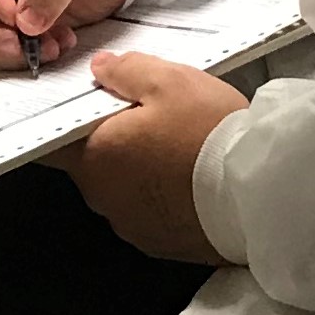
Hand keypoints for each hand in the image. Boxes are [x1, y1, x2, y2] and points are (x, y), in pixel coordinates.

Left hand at [54, 51, 247, 264]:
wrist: (261, 194)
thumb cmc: (209, 133)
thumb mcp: (170, 81)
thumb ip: (127, 70)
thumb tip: (101, 69)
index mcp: (94, 157)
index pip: (53, 140)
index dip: (70, 120)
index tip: (93, 106)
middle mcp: (103, 199)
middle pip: (94, 162)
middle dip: (116, 141)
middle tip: (154, 118)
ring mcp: (132, 227)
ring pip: (124, 189)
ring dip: (142, 171)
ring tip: (182, 149)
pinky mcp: (161, 244)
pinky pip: (151, 213)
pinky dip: (164, 196)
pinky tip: (193, 180)